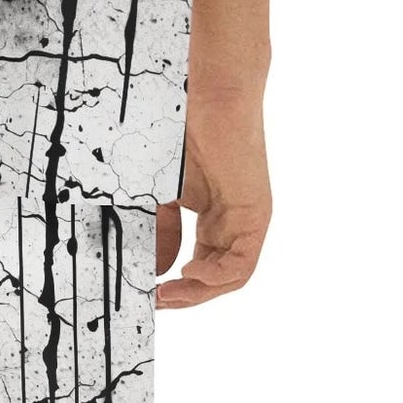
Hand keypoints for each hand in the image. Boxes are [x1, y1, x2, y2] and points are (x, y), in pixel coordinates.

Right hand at [156, 88, 271, 306]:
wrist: (207, 97)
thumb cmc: (179, 135)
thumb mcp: (159, 193)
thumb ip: (160, 232)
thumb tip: (156, 273)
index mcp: (211, 217)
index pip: (196, 266)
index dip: (172, 286)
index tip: (145, 296)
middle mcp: (231, 223)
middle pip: (214, 277)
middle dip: (185, 296)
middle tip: (156, 304)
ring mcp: (245, 220)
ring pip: (230, 275)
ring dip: (200, 292)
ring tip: (170, 295)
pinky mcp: (257, 215)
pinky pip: (243, 261)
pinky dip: (218, 275)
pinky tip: (191, 273)